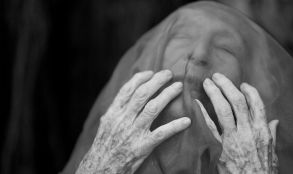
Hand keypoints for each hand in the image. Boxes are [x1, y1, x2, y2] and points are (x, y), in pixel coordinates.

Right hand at [76, 70, 190, 173]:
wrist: (102, 168)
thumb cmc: (104, 146)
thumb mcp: (106, 125)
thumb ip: (115, 110)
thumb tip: (123, 98)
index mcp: (114, 113)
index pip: (128, 89)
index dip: (140, 78)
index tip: (151, 72)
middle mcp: (123, 119)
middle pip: (142, 94)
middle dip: (157, 81)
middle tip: (168, 74)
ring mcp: (133, 132)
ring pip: (153, 108)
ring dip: (167, 95)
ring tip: (178, 87)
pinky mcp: (142, 146)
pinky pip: (162, 133)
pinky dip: (175, 126)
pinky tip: (186, 121)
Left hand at [196, 73, 278, 173]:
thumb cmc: (262, 171)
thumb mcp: (272, 152)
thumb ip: (271, 135)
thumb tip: (275, 122)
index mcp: (261, 131)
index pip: (256, 104)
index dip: (249, 91)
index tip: (242, 84)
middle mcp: (248, 131)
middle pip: (237, 101)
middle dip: (227, 85)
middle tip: (217, 76)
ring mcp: (233, 138)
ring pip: (223, 109)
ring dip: (215, 93)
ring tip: (207, 83)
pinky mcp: (219, 147)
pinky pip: (209, 126)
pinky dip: (202, 112)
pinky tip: (196, 102)